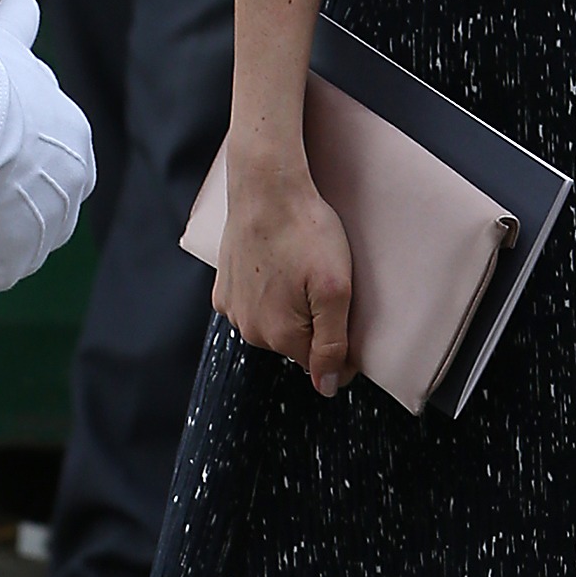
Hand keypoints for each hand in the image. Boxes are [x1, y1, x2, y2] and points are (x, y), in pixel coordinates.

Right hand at [0, 0, 97, 291]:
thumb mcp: (4, 42)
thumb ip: (18, 25)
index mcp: (72, 131)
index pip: (56, 158)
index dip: (13, 160)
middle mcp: (75, 175)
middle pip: (36, 201)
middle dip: (0, 198)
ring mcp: (52, 215)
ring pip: (17, 236)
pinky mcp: (21, 250)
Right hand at [213, 156, 355, 394]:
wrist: (265, 189)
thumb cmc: (306, 233)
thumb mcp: (335, 289)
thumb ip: (333, 343)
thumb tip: (328, 388)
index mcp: (279, 335)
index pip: (321, 361)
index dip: (343, 342)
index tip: (351, 310)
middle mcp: (250, 330)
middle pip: (297, 342)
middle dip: (316, 321)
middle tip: (327, 280)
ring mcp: (232, 309)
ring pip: (275, 322)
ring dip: (292, 306)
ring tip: (303, 268)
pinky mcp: (224, 287)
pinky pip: (255, 302)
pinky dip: (269, 291)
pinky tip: (280, 264)